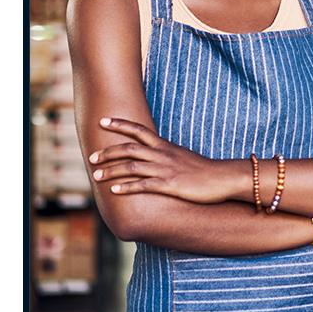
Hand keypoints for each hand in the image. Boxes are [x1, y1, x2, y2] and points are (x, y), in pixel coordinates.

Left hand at [89, 118, 227, 202]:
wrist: (221, 178)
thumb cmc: (202, 169)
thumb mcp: (181, 156)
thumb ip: (165, 154)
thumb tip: (152, 155)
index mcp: (164, 146)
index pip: (138, 130)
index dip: (119, 124)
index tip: (103, 120)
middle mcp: (162, 154)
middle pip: (129, 148)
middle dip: (108, 152)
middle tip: (91, 157)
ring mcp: (165, 169)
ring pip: (132, 166)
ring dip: (112, 171)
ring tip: (96, 175)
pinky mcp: (169, 185)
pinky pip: (143, 185)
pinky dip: (126, 187)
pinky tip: (114, 191)